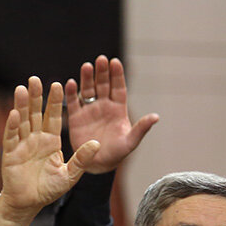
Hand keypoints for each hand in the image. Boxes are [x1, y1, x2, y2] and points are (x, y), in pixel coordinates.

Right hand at [0, 77, 99, 218]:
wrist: (28, 204)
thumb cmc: (48, 190)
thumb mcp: (70, 175)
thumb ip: (82, 159)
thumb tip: (96, 144)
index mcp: (51, 141)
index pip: (53, 117)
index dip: (55, 102)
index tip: (58, 85)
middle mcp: (36, 139)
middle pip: (36, 114)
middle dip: (36, 97)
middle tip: (36, 79)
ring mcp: (22, 145)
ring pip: (22, 121)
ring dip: (22, 105)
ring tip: (23, 88)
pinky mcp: (10, 154)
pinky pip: (12, 137)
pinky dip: (13, 125)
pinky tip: (15, 113)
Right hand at [64, 55, 158, 173]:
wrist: (97, 165)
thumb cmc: (117, 154)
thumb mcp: (131, 142)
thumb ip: (141, 128)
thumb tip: (156, 117)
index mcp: (118, 109)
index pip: (118, 88)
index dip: (117, 75)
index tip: (115, 62)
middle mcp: (103, 106)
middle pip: (103, 85)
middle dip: (102, 72)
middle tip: (100, 60)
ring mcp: (89, 110)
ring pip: (88, 90)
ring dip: (87, 78)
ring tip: (86, 67)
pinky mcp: (76, 118)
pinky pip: (73, 103)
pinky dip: (71, 93)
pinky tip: (70, 83)